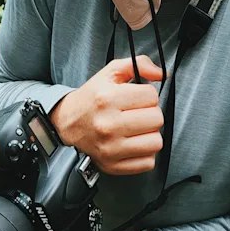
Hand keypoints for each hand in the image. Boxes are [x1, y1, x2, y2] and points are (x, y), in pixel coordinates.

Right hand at [50, 56, 164, 175]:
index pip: (152, 96)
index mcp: (108, 99)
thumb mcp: (110, 72)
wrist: (68, 122)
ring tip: (137, 128)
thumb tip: (161, 73)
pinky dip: (145, 153)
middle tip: (138, 112)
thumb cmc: (92, 97)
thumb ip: (138, 64)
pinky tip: (133, 143)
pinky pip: (148, 162)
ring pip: (156, 142)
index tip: (138, 97)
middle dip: (151, 113)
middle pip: (157, 119)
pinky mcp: (113, 166)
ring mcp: (111, 148)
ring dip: (150, 134)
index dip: (147, 94)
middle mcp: (108, 125)